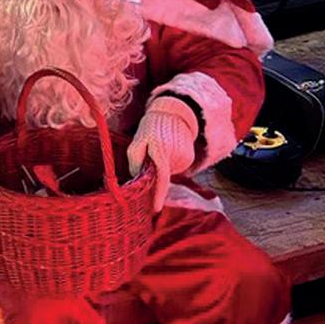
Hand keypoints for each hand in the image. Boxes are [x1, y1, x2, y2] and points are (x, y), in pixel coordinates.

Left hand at [127, 96, 198, 210]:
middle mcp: (176, 156)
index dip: (158, 195)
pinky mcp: (190, 159)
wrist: (172, 114)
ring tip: (159, 151)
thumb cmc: (150, 127)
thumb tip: (137, 178)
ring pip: (169, 173)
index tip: (155, 209)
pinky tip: (167, 152)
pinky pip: (176, 169)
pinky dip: (169, 165)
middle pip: (163, 177)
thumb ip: (134, 160)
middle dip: (154, 176)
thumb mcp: (137, 140)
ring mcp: (185, 158)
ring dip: (162, 168)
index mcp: (162, 151)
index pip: (161, 178)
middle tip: (148, 159)